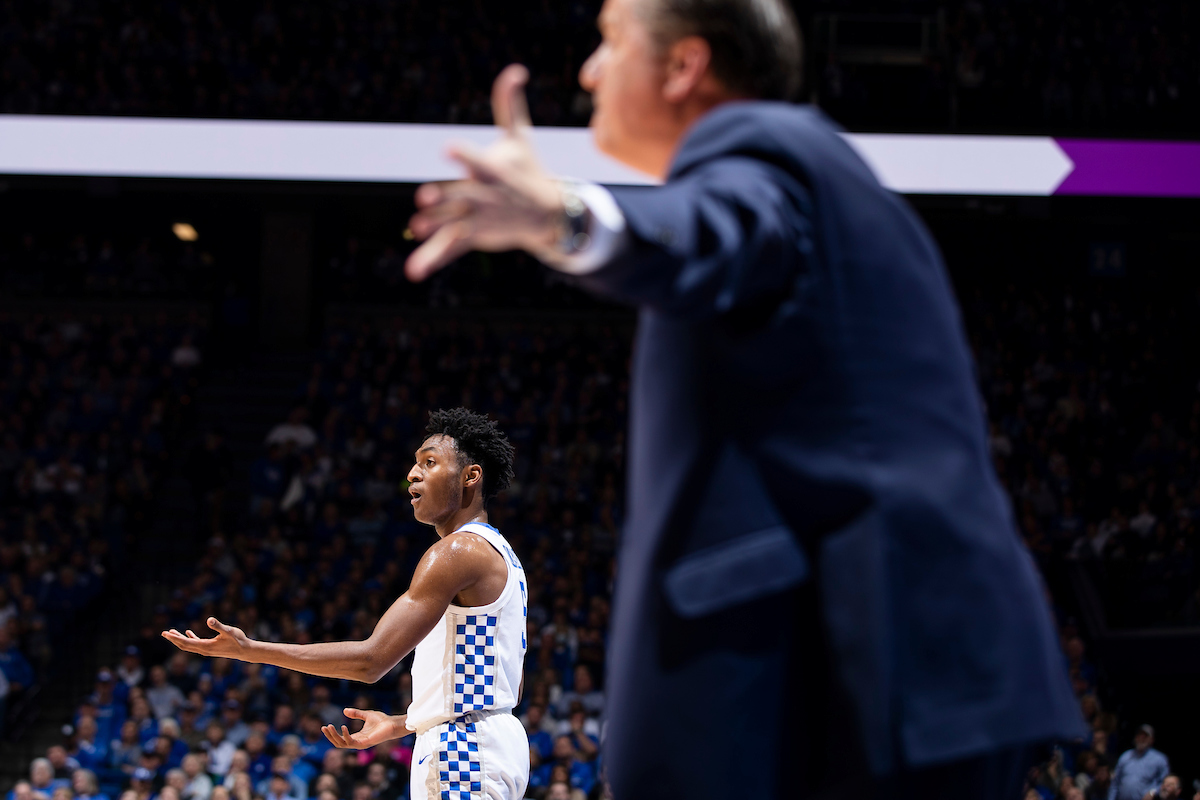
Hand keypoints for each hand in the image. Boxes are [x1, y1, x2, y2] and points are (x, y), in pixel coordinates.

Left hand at [161, 617, 252, 659]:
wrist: (245, 651)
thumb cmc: (238, 640)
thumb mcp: (229, 631)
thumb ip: (218, 626)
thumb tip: (209, 619)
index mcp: (206, 646)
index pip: (186, 643)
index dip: (175, 638)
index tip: (166, 633)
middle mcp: (204, 650)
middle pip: (184, 645)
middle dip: (173, 639)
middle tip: (163, 633)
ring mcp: (206, 650)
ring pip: (189, 645)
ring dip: (179, 639)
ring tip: (171, 633)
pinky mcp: (210, 648)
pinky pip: (196, 644)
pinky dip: (190, 638)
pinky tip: (188, 632)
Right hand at [321, 708, 406, 748]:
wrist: (392, 723)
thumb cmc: (381, 720)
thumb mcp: (366, 714)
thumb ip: (356, 713)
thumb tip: (344, 710)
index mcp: (357, 737)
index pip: (340, 739)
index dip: (332, 734)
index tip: (325, 726)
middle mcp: (357, 742)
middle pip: (339, 743)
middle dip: (330, 736)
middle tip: (324, 727)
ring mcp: (361, 744)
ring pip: (342, 744)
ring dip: (334, 736)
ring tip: (329, 727)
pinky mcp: (365, 743)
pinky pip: (351, 742)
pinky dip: (345, 735)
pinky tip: (342, 727)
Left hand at [406, 64, 562, 280]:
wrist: (547, 215)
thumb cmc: (528, 170)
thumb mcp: (520, 138)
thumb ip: (508, 106)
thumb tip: (515, 69)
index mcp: (494, 171)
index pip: (477, 161)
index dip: (463, 155)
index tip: (448, 149)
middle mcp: (485, 197)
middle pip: (462, 198)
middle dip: (445, 200)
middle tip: (424, 199)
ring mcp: (478, 220)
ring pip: (453, 226)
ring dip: (435, 228)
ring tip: (415, 228)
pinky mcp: (473, 237)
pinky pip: (450, 249)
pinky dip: (431, 259)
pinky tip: (414, 272)